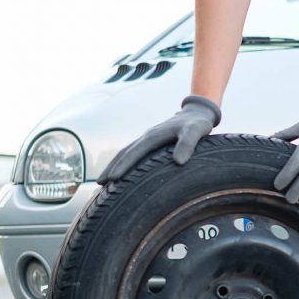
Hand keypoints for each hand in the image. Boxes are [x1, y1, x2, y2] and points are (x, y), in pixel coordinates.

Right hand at [97, 95, 220, 183]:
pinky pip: (134, 153)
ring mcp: (148, 139)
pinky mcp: (152, 143)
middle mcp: (147, 137)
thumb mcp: (196, 132)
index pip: (134, 153)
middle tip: (100, 185)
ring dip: (114, 166)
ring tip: (104, 182)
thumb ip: (187, 144)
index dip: (122, 166)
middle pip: (124, 154)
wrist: (198, 113)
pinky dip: (124, 163)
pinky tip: (122, 173)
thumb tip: (178, 162)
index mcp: (154, 136)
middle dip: (111, 168)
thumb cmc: (198, 124)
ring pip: (126, 153)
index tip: (112, 179)